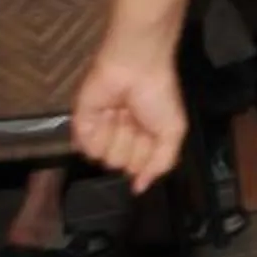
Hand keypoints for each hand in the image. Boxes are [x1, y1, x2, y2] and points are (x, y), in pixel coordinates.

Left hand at [70, 42, 190, 193]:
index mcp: (144, 140)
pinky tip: (107, 113)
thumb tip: (141, 187)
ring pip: (103, 158)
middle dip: (131, 144)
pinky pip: (85, 147)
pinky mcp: (82, 123)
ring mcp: (101, 131)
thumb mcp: (174, 132)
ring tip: (122, 113)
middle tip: (136, 120)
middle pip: (120, 165)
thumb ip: (161, 164)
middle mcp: (121, 138)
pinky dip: (98, 132)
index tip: (151, 131)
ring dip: (116, 135)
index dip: (146, 153)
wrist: (136, 69)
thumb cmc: (159, 95)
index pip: (139, 168)